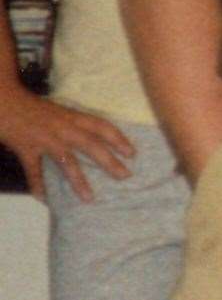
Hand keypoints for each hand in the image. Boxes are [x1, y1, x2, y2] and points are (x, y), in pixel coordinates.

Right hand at [0, 87, 133, 201]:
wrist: (4, 99)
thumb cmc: (32, 106)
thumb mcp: (58, 111)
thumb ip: (73, 124)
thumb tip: (90, 141)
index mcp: (72, 116)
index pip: (102, 126)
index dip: (118, 139)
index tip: (132, 153)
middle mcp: (62, 127)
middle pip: (91, 145)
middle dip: (109, 161)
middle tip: (125, 176)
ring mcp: (45, 139)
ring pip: (66, 162)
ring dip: (79, 181)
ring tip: (89, 198)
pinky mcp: (26, 148)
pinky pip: (34, 171)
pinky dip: (38, 186)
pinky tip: (44, 199)